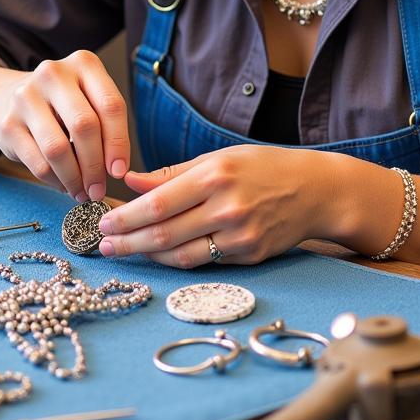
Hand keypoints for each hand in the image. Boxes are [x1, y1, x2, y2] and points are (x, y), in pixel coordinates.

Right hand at [0, 50, 130, 201]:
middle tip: (99, 188)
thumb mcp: (89, 99)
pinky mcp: (7, 123)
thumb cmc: (62, 103)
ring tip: (83, 192)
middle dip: (95, 165)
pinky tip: (63, 185)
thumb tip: (116, 169)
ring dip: (74, 178)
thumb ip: (106, 125)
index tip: (119, 171)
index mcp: (83, 63)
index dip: (119, 143)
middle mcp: (53, 73)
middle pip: (84, 126)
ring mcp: (26, 97)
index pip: (110, 106)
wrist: (7, 98)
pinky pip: (37, 162)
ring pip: (58, 148)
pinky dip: (54, 180)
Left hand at [96, 145, 337, 267]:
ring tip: (124, 250)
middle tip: (102, 244)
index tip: (103, 220)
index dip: (127, 216)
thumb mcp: (219, 157)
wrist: (316, 191)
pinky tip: (158, 254)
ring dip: (147, 256)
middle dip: (128, 241)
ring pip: (180, 255)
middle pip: (164, 234)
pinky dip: (176, 259)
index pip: (159, 203)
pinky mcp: (249, 257)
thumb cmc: (264, 167)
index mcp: (216, 176)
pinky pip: (203, 262)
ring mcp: (240, 237)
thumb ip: (173, 173)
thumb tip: (131, 180)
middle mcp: (228, 208)